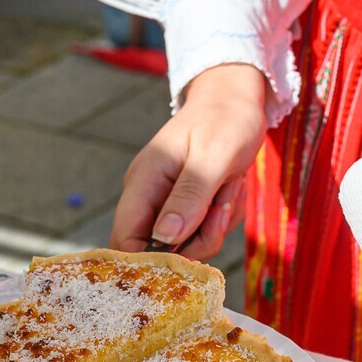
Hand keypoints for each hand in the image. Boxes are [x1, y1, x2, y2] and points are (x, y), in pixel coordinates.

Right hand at [110, 63, 268, 260]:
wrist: (238, 100)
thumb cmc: (225, 120)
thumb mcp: (213, 156)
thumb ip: (189, 196)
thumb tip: (165, 237)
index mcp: (143, 182)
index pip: (123, 240)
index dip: (148, 261)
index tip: (185, 261)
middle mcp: (149, 197)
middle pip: (162, 250)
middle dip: (199, 238)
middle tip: (221, 206)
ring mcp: (168, 203)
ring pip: (190, 243)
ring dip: (217, 224)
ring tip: (229, 187)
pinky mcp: (188, 206)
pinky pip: (205, 231)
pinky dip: (224, 216)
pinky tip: (230, 187)